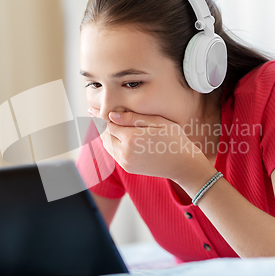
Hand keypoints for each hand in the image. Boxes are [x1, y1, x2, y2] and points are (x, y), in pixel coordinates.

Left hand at [89, 108, 208, 183]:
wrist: (183, 164)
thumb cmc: (174, 139)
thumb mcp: (157, 122)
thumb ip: (133, 118)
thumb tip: (112, 115)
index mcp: (131, 138)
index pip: (108, 123)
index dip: (100, 115)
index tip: (91, 108)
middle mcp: (125, 152)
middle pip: (104, 135)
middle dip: (99, 123)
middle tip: (92, 112)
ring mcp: (125, 162)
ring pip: (106, 145)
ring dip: (103, 134)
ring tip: (100, 122)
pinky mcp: (128, 168)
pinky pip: (113, 153)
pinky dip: (110, 143)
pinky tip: (112, 135)